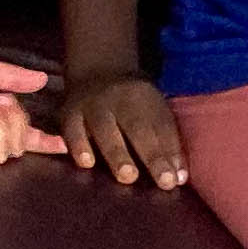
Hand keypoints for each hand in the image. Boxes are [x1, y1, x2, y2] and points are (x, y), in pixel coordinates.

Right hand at [60, 72, 187, 190]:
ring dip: (117, 153)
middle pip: (137, 127)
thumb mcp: (153, 109)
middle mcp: (118, 99)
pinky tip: (86, 164)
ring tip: (127, 177)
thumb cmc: (132, 101)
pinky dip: (78, 146)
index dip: (170, 152)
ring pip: (105, 129)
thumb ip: (166, 141)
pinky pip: (72, 131)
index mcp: (145, 96)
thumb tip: (179, 178)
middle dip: (151, 155)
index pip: (161, 126)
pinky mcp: (68, 114)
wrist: (95, 68)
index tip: (177, 179)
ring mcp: (92, 105)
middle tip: (163, 181)